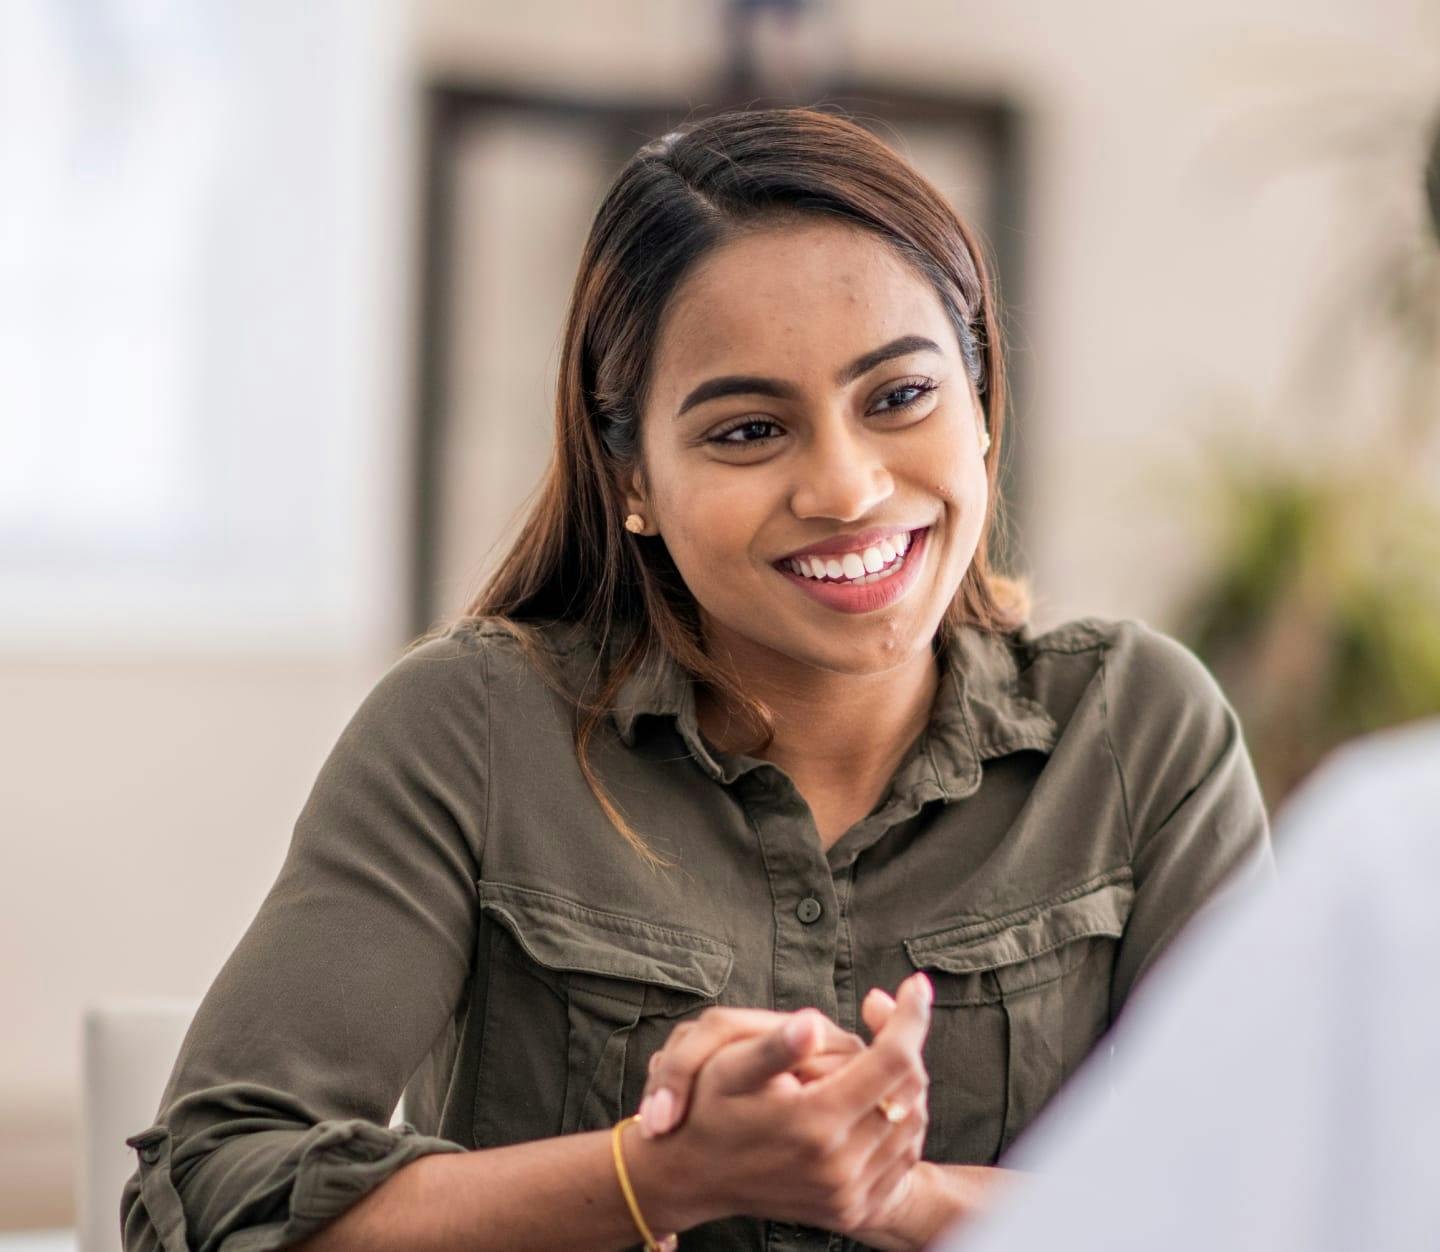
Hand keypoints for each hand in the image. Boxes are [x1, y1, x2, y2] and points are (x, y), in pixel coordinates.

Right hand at [638, 970, 933, 1236]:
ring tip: (872, 1054)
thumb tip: (812, 1026)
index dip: (910, 1016)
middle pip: (910, 1089)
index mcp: (813, 1123)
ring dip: (903, 1082)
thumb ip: (774, 1046)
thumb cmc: (707, 1110)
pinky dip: (900, 1120)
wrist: (693, 1176)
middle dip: (905, 1043)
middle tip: (880, 1013)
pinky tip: (872, 1097)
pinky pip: (902, 1158)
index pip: (892, 1060)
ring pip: (913, 1123)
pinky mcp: (852, 1209)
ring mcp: (848, 1194)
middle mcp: (838, 1166)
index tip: (916, 984)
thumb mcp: (726, 1067)